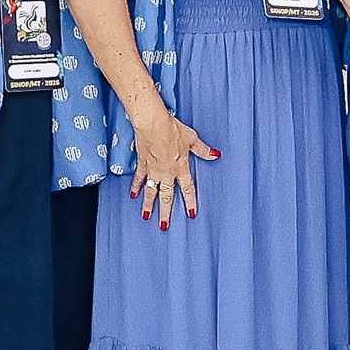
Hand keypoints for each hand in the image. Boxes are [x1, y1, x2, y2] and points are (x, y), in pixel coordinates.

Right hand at [130, 105, 217, 228]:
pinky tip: (133, 196)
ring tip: (147, 216)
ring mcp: (153, 169)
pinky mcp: (142, 163)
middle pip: (167, 196)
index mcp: (181, 167)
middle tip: (164, 225)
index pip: (187, 189)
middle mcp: (167, 172)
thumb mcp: (192, 138)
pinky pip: (139, 178)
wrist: (152, 123)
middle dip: (165, 212)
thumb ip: (203, 150)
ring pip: (151, 191)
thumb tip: (215, 155)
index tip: (191, 213)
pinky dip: (136, 187)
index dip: (190, 201)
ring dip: (149, 204)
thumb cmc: (172, 128)